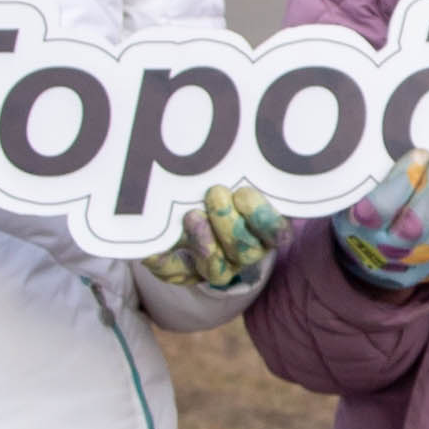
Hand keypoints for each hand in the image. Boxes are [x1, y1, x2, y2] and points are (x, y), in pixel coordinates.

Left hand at [161, 182, 287, 294]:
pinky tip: (152, 251)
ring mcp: (217, 266)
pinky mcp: (186, 271)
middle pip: (244, 251)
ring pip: (216, 269)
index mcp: (266, 231)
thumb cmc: (225, 183)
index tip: (242, 193)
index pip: (275, 231)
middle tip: (214, 193)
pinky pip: (176, 274)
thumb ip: (242, 172)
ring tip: (191, 216)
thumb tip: (240, 154)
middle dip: (227, 222)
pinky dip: (164, 262)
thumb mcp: (239, 175)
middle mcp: (244, 253)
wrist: (194, 203)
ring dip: (203, 242)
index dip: (261, 217)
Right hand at [334, 152, 428, 297]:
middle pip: (415, 226)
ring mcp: (411, 265)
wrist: (366, 260)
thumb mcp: (352, 196)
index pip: (377, 209)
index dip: (401, 181)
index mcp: (356, 228)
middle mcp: (383, 252)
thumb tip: (407, 138)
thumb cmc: (362, 213)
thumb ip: (372, 177)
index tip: (418, 154)